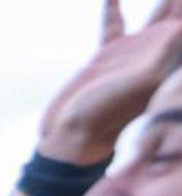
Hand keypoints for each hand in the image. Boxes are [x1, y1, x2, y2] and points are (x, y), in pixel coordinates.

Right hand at [40, 0, 181, 162]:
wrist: (72, 135)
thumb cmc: (107, 113)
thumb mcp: (144, 79)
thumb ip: (167, 50)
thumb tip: (179, 26)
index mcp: (172, 59)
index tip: (180, 1)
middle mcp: (159, 53)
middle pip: (178, 16)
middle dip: (177, 4)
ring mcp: (133, 53)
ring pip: (156, 14)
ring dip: (164, 1)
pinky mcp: (107, 56)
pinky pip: (113, 24)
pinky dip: (113, 8)